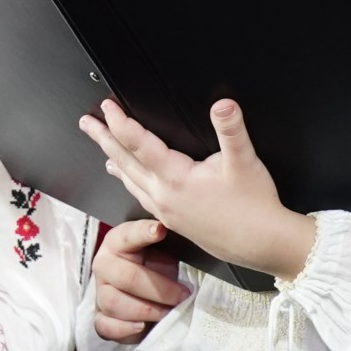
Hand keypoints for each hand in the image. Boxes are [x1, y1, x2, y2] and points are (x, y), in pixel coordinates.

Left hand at [80, 99, 315, 281]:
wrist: (264, 245)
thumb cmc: (254, 206)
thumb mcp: (244, 162)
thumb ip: (231, 130)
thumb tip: (223, 105)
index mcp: (176, 179)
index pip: (139, 144)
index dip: (120, 122)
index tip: (107, 107)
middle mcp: (165, 196)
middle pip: (125, 162)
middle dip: (104, 139)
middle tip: (86, 123)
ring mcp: (167, 211)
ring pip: (131, 181)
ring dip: (114, 160)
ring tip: (102, 149)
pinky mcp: (174, 222)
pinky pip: (142, 196)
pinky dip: (131, 182)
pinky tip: (131, 181)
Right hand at [91, 219, 188, 343]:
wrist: (147, 295)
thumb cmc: (156, 268)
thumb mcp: (164, 252)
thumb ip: (168, 244)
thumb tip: (187, 232)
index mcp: (117, 242)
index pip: (128, 235)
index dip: (143, 232)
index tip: (161, 231)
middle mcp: (103, 264)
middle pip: (126, 277)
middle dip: (158, 289)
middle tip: (182, 295)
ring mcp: (99, 292)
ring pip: (113, 302)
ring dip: (146, 310)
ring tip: (167, 312)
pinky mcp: (100, 317)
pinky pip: (105, 326)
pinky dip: (125, 329)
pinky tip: (142, 326)